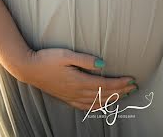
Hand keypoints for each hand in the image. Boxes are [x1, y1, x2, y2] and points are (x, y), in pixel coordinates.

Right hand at [19, 47, 137, 110]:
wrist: (28, 68)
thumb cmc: (47, 58)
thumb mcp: (66, 55)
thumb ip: (85, 60)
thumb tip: (102, 64)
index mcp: (78, 81)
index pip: (105, 85)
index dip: (120, 83)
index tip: (132, 80)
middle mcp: (76, 92)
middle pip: (104, 94)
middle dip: (121, 91)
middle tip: (134, 87)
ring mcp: (71, 97)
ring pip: (96, 102)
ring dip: (112, 99)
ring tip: (124, 95)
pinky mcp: (66, 98)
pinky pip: (85, 107)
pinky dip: (97, 106)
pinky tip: (102, 105)